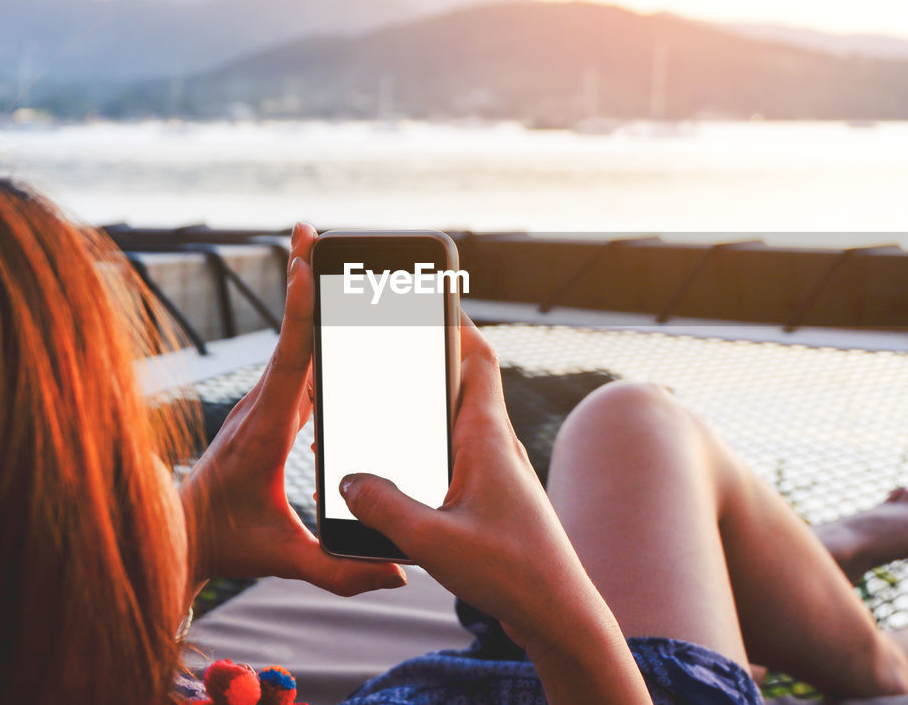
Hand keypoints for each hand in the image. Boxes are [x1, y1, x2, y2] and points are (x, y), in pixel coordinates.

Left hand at [180, 222, 405, 595]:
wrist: (178, 535)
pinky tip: (324, 305)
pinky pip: (292, 356)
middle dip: (299, 278)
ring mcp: (264, 403)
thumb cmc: (226, 541)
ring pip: (289, 337)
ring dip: (302, 292)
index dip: (300, 315)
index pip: (288, 363)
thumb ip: (338, 570)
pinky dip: (306, 323)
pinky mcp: (270, 408)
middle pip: (288, 331)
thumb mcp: (283, 559)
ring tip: (318, 248)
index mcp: (264, 430)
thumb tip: (399, 573)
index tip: (304, 269)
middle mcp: (261, 405)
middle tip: (309, 229)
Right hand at [338, 316, 624, 658]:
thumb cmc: (512, 572)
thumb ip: (385, 507)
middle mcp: (494, 445)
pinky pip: (452, 458)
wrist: (560, 615)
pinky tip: (394, 473)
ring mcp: (495, 473)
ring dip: (421, 408)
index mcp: (486, 437)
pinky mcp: (491, 501)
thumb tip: (347, 480)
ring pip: (454, 422)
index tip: (427, 292)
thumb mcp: (435, 540)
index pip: (475, 357)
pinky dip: (423, 451)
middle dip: (425, 359)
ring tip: (377, 401)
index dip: (452, 321)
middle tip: (386, 341)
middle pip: (460, 383)